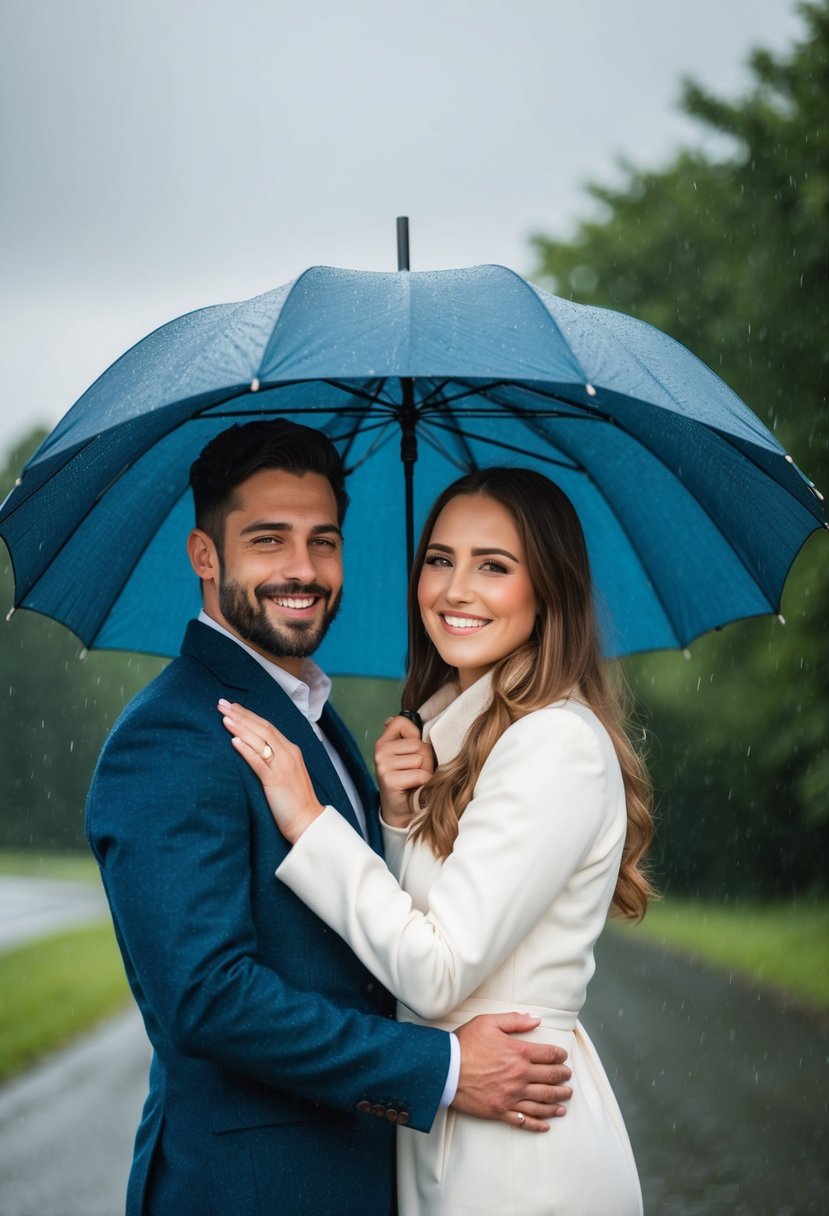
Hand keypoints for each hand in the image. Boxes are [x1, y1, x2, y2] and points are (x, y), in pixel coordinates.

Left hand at [218, 700, 324, 842]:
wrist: (308, 822)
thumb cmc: (296, 801)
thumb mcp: (287, 774)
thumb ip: (275, 760)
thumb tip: (256, 750)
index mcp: (291, 751)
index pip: (268, 726)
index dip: (249, 715)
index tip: (233, 707)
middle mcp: (288, 754)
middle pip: (262, 728)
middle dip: (241, 715)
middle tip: (222, 704)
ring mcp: (282, 766)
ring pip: (260, 740)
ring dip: (240, 727)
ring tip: (224, 717)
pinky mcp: (275, 780)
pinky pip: (259, 761)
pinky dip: (246, 749)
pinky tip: (234, 741)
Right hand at [374, 715, 434, 827]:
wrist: (401, 810)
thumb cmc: (409, 780)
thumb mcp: (408, 756)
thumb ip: (408, 739)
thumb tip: (395, 722)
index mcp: (383, 742)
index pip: (401, 721)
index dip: (414, 735)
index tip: (412, 750)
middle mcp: (380, 750)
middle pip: (418, 744)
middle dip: (425, 759)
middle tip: (415, 772)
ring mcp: (382, 764)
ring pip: (420, 759)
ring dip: (424, 772)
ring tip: (414, 780)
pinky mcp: (389, 779)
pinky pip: (420, 774)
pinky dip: (423, 783)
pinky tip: (414, 788)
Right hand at [452, 1013, 572, 1132]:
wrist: (445, 1069)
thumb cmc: (466, 1043)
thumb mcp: (489, 1022)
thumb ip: (515, 1021)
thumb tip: (536, 1020)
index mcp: (519, 1053)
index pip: (549, 1055)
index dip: (560, 1056)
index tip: (563, 1058)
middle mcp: (520, 1076)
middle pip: (550, 1079)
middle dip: (563, 1078)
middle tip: (568, 1078)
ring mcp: (512, 1096)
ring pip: (542, 1101)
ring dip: (557, 1101)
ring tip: (564, 1101)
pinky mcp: (501, 1111)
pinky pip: (525, 1120)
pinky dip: (538, 1123)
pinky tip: (547, 1124)